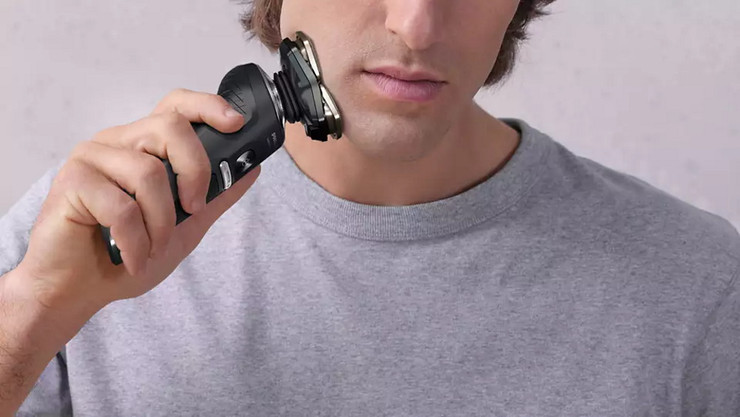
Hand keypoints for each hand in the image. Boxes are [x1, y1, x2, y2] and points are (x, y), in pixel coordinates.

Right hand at [14, 88, 259, 313]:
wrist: (77, 291)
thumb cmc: (125, 255)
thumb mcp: (186, 226)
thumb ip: (216, 196)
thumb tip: (253, 169)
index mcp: (144, 147)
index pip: (176, 107)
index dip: (208, 107)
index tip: (236, 124)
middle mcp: (118, 143)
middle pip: (170, 127)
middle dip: (195, 172)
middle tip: (193, 209)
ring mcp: (92, 158)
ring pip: (148, 172)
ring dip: (161, 223)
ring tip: (152, 247)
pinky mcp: (72, 180)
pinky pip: (121, 206)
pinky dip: (135, 241)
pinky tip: (131, 257)